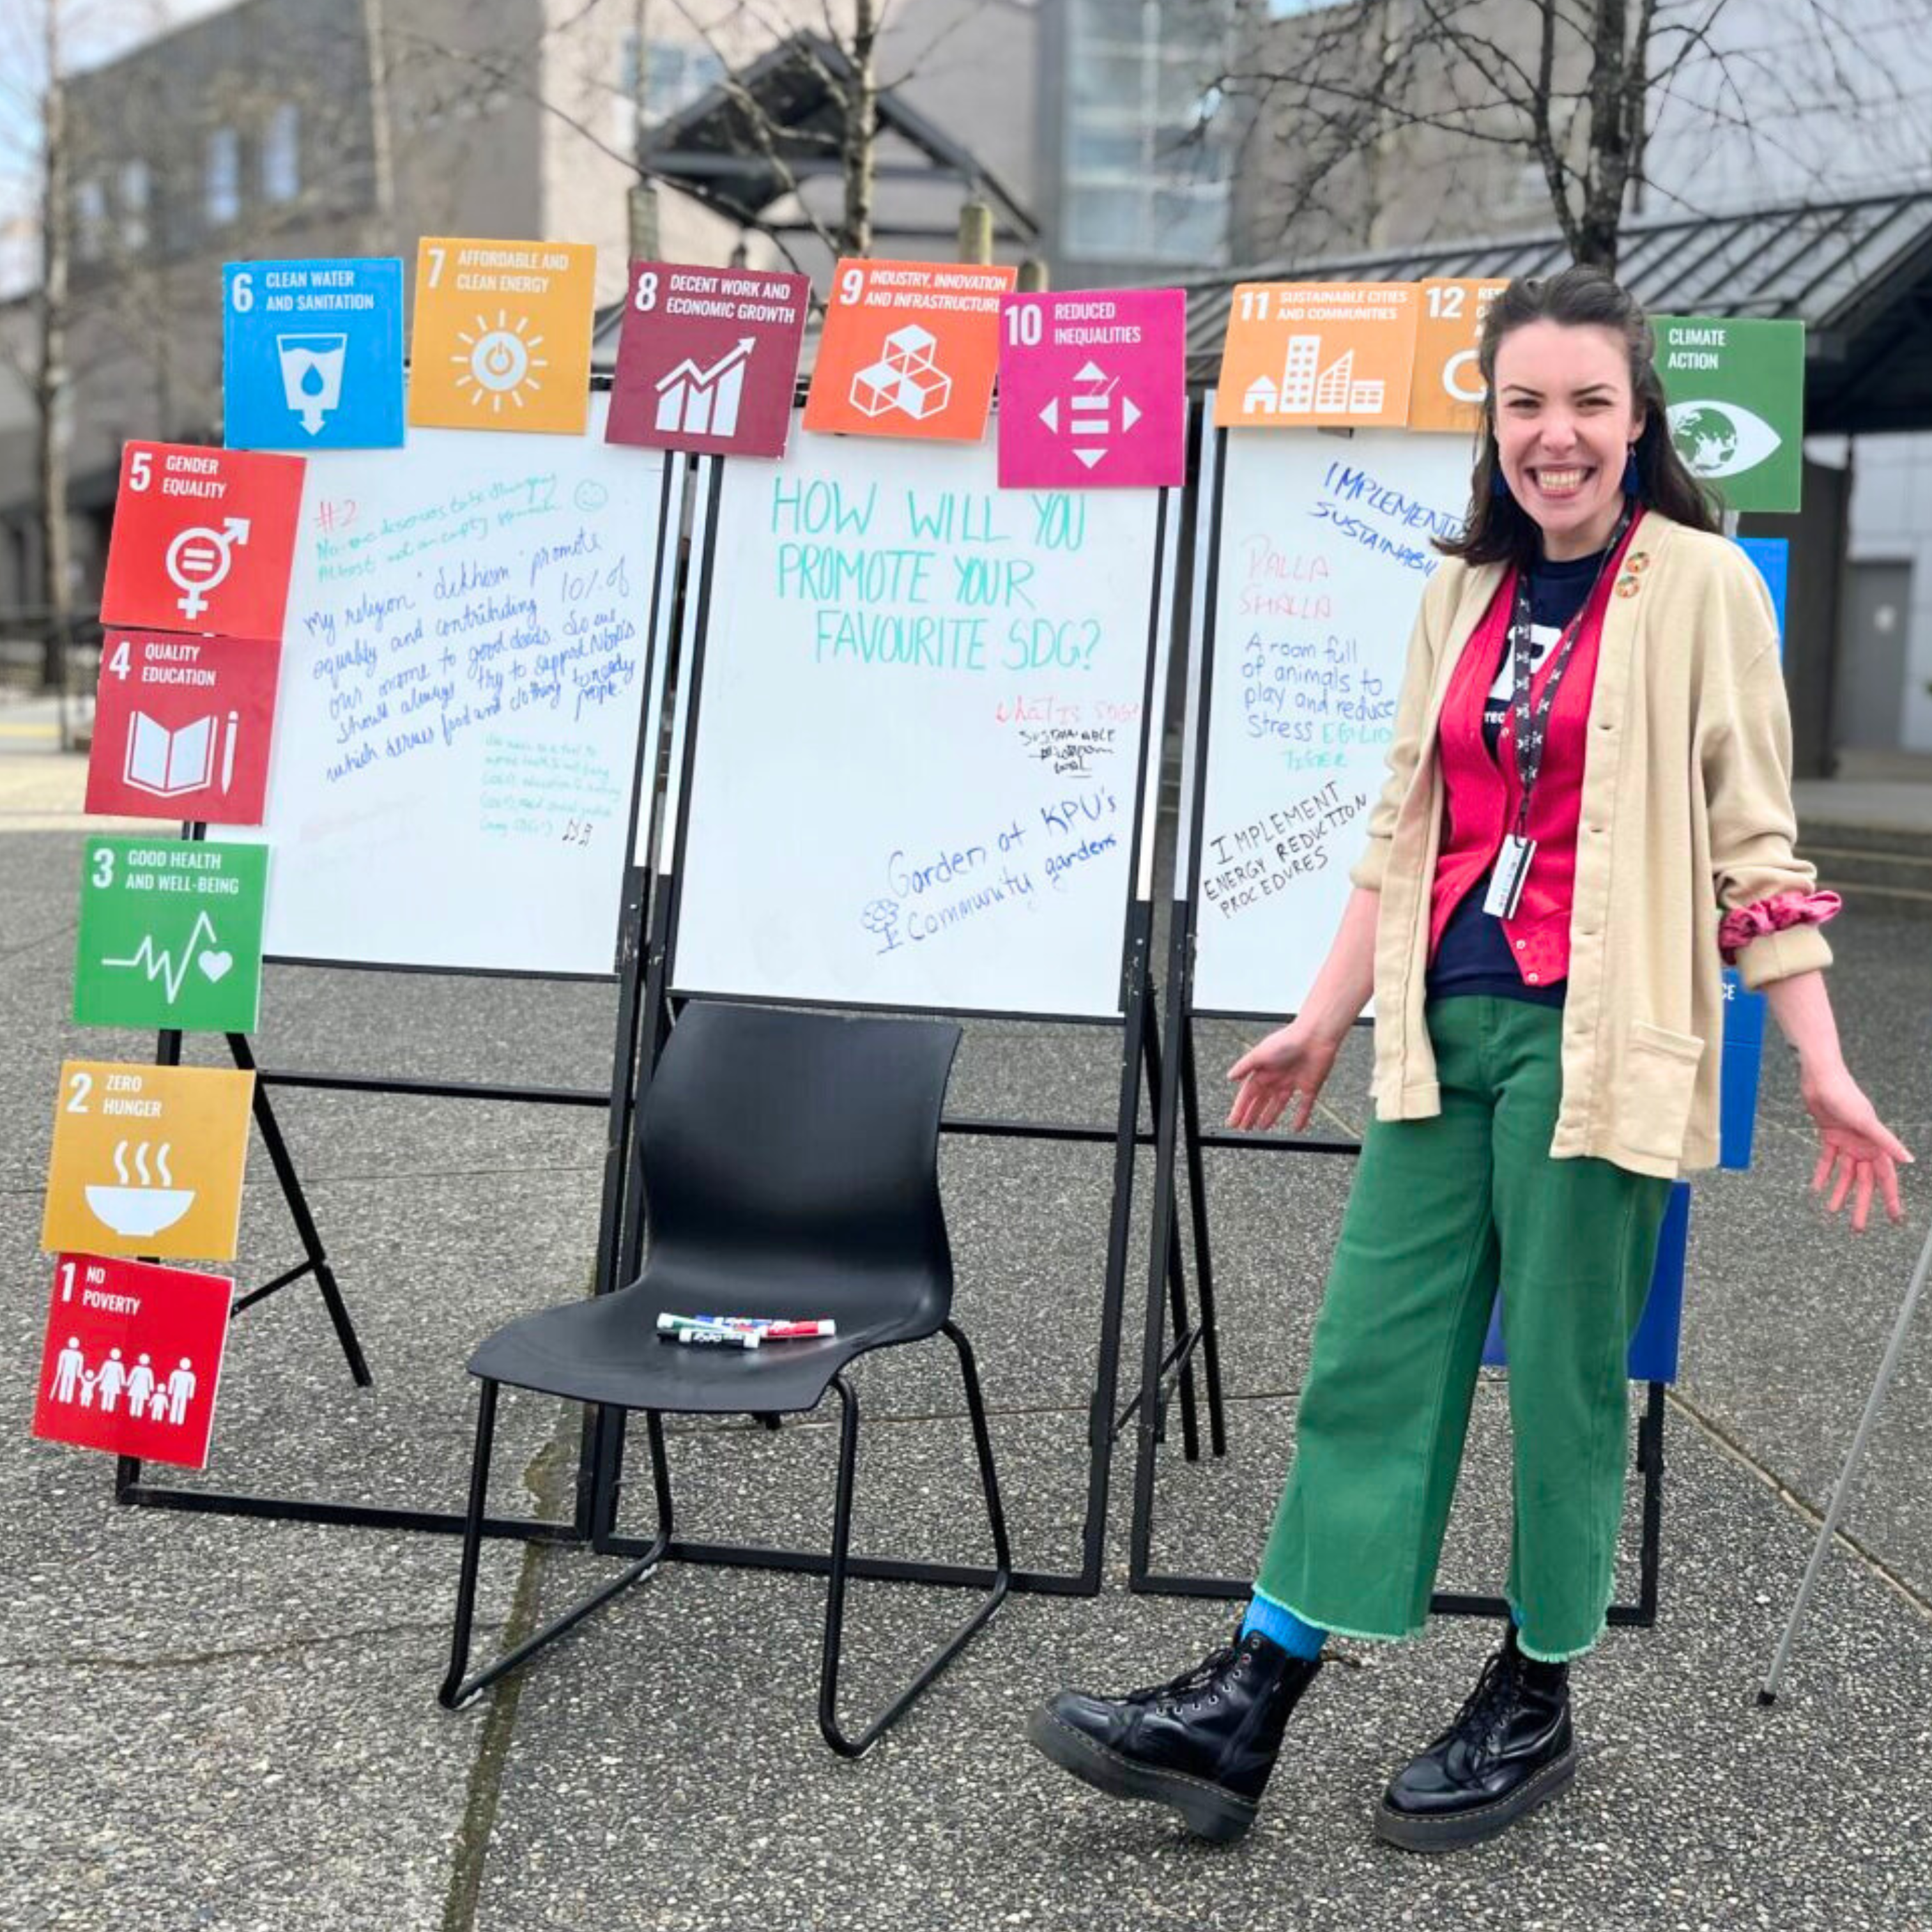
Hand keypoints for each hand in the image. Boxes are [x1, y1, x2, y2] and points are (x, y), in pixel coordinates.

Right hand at [1226, 1020, 1343, 1133]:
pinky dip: (1301, 1117)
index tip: (1233, 1122)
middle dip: (1252, 1114)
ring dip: (1270, 1116)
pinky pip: (1304, 1106)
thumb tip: (1229, 1077)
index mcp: (1263, 1071)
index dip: (1240, 1109)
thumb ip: (1245, 1066)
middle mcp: (1276, 1079)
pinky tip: (1296, 1128)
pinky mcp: (1309, 1087)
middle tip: (1245, 1128)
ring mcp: (1292, 1083)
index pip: (1248, 1094)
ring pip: (1278, 1105)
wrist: (1315, 1037)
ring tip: (1262, 1127)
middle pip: (1261, 1101)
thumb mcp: (1260, 1053)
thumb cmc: (1287, 1041)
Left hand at [1803, 1066, 1913, 1231]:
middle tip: (1858, 1227)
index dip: (1890, 1198)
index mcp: (1876, 1145)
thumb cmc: (1846, 1097)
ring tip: (1833, 1212)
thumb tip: (1909, 1161)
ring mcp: (1847, 1142)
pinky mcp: (1829, 1136)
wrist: (1821, 1079)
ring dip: (1840, 1192)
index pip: (1885, 1178)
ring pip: (1845, 1174)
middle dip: (1862, 1204)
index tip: (1895, 1218)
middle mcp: (1864, 1146)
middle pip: (1864, 1182)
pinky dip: (1823, 1174)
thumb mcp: (1866, 1122)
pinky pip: (1827, 1160)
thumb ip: (1887, 1142)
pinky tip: (1817, 1189)